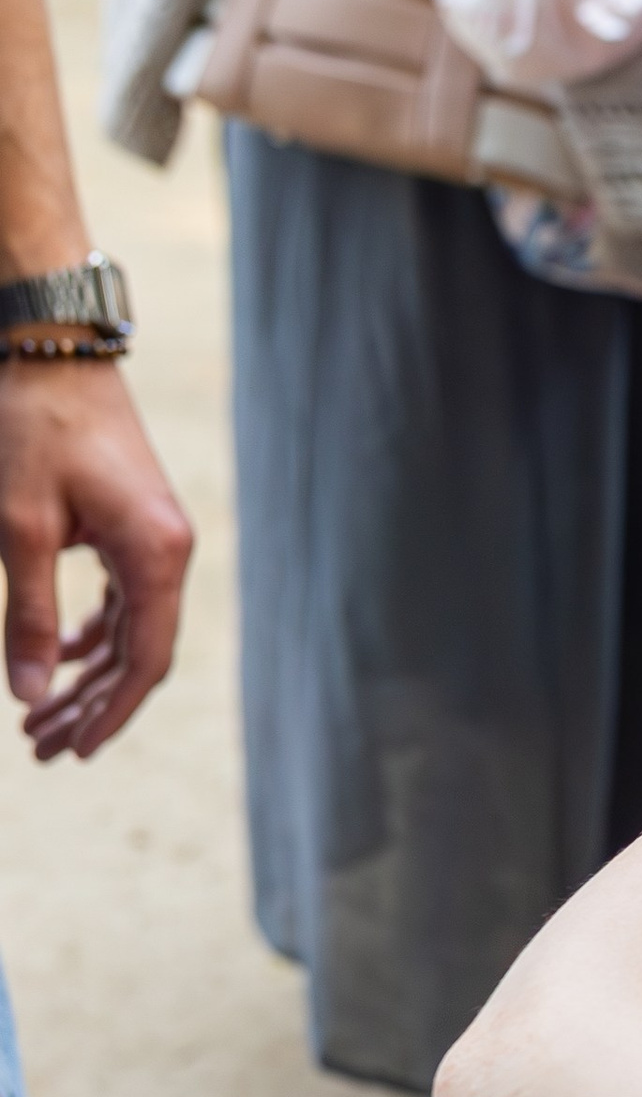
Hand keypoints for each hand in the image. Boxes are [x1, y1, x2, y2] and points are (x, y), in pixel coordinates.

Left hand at [0, 359, 192, 759]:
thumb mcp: (20, 530)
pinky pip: (121, 599)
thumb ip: (28, 617)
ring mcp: (152, 534)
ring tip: (40, 717)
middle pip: (139, 653)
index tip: (70, 752)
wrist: (49, 344)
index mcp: (155, 554)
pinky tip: (60, 656)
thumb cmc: (32, 428)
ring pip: (129, 630)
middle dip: (91, 706)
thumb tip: (29, 696)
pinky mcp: (131, 521)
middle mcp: (167, 549)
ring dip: (87, 675)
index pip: (145, 660)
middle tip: (39, 749)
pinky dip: (90, 635)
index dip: (109, 714)